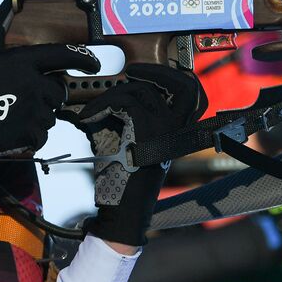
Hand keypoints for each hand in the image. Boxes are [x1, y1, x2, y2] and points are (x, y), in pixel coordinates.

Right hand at [0, 0, 99, 160]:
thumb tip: (10, 3)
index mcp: (24, 62)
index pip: (63, 56)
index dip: (83, 58)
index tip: (93, 63)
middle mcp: (35, 85)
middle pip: (59, 90)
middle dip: (49, 92)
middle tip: (27, 95)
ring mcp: (34, 111)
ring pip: (52, 113)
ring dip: (40, 113)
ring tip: (15, 111)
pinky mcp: (30, 133)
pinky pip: (43, 133)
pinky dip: (32, 132)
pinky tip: (14, 126)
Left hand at [65, 64, 206, 246]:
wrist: (122, 210)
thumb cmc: (123, 182)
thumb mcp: (130, 144)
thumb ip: (128, 119)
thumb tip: (110, 96)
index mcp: (177, 133)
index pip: (193, 97)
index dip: (175, 78)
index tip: (148, 74)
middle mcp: (178, 130)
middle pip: (185, 85)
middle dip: (158, 71)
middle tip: (133, 71)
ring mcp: (165, 130)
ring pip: (142, 91)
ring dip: (113, 95)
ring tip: (95, 110)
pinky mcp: (146, 132)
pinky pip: (124, 103)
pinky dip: (102, 106)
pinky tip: (88, 118)